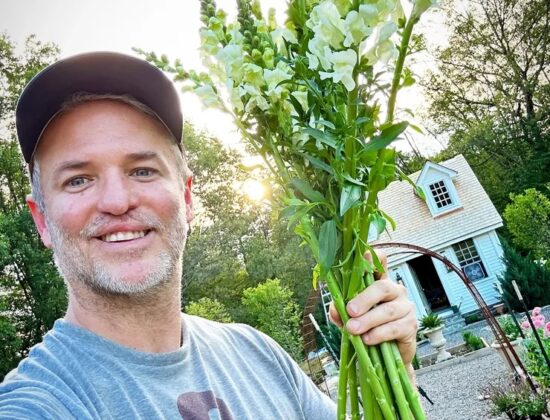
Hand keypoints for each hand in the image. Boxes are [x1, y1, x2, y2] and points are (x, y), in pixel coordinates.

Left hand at [328, 251, 417, 378]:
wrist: (384, 356)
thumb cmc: (367, 329)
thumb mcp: (349, 318)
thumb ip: (340, 311)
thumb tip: (335, 309)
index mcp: (378, 283)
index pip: (380, 264)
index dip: (375, 257)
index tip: (366, 254)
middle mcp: (394, 291)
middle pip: (382, 287)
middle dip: (364, 298)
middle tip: (351, 311)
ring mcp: (405, 307)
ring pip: (388, 310)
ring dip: (368, 320)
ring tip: (353, 329)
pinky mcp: (411, 326)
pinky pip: (395, 328)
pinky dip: (379, 334)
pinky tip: (368, 339)